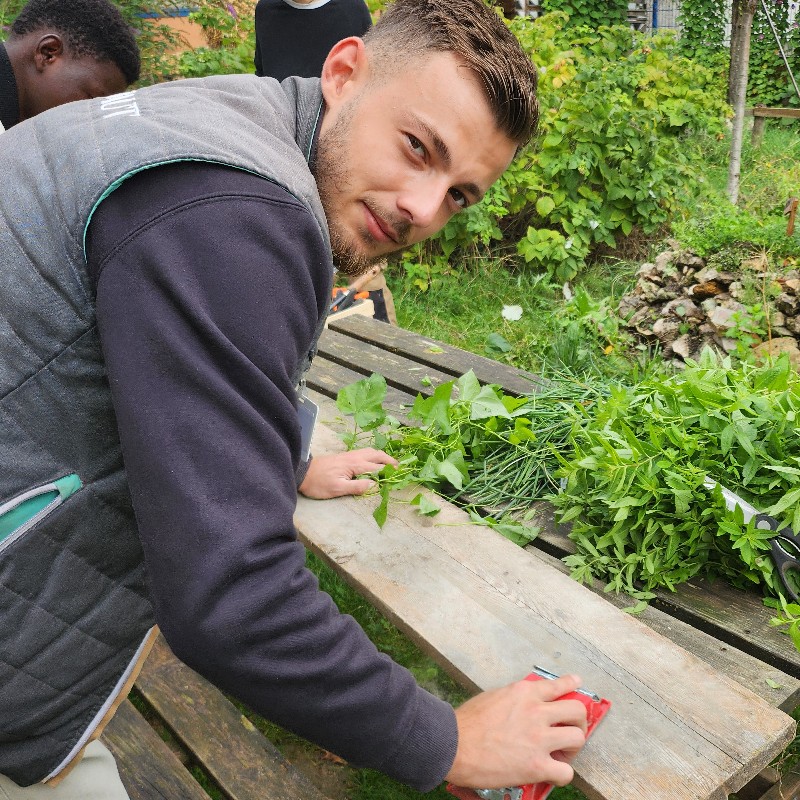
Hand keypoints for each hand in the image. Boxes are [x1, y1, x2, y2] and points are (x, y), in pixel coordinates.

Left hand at [299, 449, 397, 498]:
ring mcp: (350, 455)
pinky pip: (365, 452)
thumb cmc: (319, 483)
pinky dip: (374, 455)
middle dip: (389, 461)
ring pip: (371, 452)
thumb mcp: (337, 489)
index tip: (399, 477)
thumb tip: (374, 485)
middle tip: (399, 468)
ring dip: (382, 456)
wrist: (303, 472)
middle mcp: (354, 457)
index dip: (388, 473)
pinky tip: (375, 460)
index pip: (377, 468)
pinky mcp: (345, 456)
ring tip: (391, 463)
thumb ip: (356, 487)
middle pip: (376, 455)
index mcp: (354, 465)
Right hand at [446, 674, 587, 789]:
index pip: (558, 685)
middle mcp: (535, 711)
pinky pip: (566, 772)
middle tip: (570, 730)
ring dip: (572, 748)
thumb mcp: (493, 697)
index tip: (577, 684)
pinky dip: (562, 774)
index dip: (571, 685)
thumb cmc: (466, 723)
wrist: (453, 745)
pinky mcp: (536, 765)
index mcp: (524, 692)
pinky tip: (552, 774)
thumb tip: (524, 705)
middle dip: (578, 722)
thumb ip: (515, 699)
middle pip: (577, 711)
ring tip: (561, 754)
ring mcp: (538, 738)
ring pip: (577, 738)